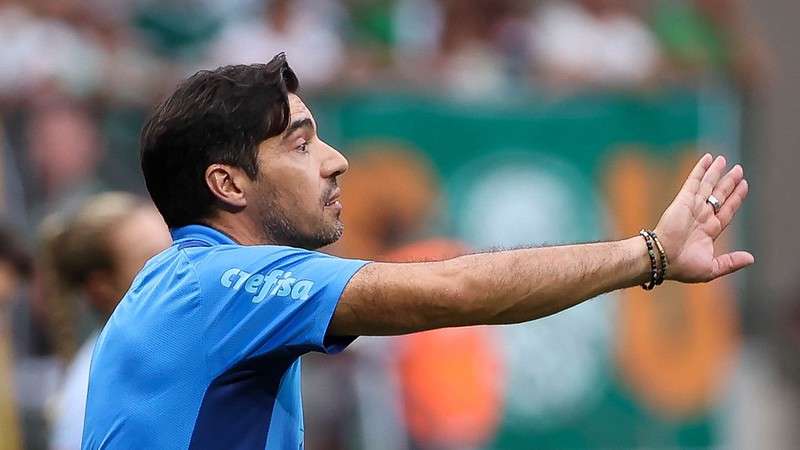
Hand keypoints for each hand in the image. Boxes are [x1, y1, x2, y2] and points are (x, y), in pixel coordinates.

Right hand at [654, 154, 753, 282]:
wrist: (663, 259)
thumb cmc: (683, 267)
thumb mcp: (712, 268)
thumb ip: (731, 262)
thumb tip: (751, 259)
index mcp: (709, 231)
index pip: (726, 210)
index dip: (735, 198)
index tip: (743, 185)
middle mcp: (701, 216)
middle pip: (718, 195)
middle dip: (728, 182)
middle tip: (738, 170)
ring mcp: (692, 207)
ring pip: (707, 185)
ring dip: (715, 172)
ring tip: (723, 160)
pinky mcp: (683, 201)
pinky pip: (693, 182)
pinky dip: (700, 170)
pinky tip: (707, 159)